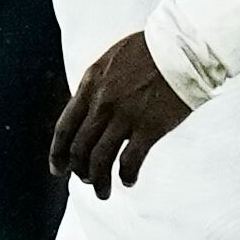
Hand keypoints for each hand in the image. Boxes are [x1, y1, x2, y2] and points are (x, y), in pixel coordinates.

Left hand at [50, 32, 191, 198]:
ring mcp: (124, 116)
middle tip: (85, 181)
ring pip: (100, 159)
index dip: (58, 152)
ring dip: (98, 181)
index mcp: (89, 85)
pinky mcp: (150, 127)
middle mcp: (101, 103)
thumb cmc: (150, 52)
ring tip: (103, 192)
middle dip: (79, 170)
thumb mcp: (110, 63)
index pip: (64, 127)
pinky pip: (130, 160)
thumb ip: (97, 86)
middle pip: (80, 147)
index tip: (57, 168)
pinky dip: (126, 175)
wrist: (182, 47)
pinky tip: (128, 181)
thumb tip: (89, 108)